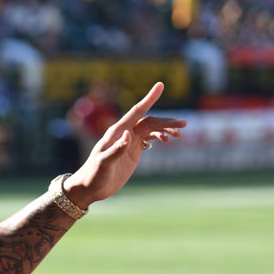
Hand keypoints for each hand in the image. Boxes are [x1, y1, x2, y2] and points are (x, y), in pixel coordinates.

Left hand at [63, 82, 185, 204]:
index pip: (136, 112)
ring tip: (180, 133)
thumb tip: (129, 134)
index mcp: (116, 132)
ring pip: (151, 128)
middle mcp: (124, 133)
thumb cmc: (93, 175)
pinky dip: (159, 136)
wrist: (89, 188)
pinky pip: (149, 138)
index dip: (149, 98)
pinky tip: (168, 139)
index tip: (160, 85)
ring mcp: (129, 141)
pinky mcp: (132, 150)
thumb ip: (116, 149)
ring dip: (166, 128)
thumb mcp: (104, 163)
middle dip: (166, 121)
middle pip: (149, 121)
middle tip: (183, 124)